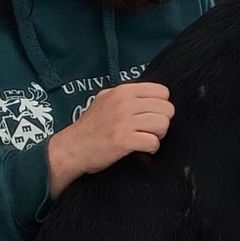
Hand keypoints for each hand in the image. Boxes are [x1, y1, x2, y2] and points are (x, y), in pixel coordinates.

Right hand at [47, 82, 174, 197]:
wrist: (72, 147)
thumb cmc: (89, 127)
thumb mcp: (105, 99)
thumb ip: (125, 95)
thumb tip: (149, 97)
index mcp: (123, 91)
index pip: (162, 92)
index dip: (161, 106)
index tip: (151, 115)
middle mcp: (125, 103)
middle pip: (167, 109)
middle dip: (162, 122)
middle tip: (149, 130)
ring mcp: (124, 121)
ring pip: (163, 124)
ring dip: (158, 135)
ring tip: (146, 139)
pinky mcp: (124, 140)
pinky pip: (153, 142)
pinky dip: (151, 148)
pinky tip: (142, 149)